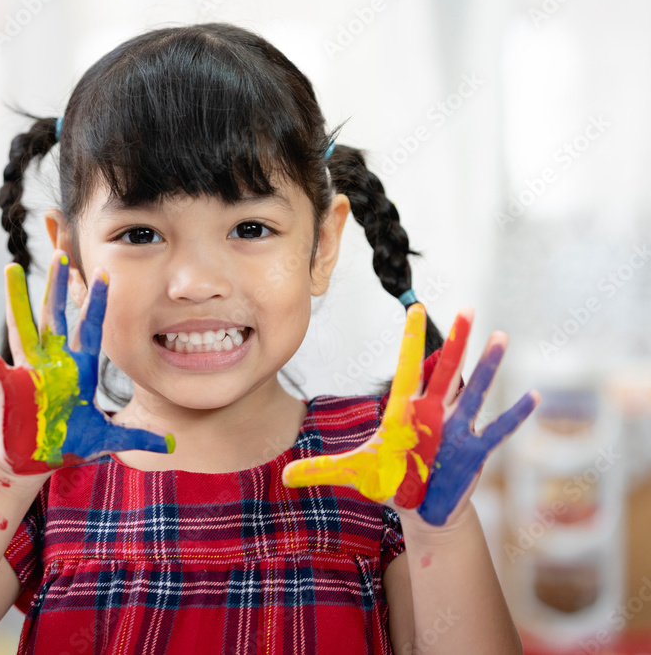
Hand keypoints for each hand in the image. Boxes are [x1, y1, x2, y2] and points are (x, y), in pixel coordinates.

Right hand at [0, 251, 173, 474]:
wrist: (35, 461)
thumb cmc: (68, 443)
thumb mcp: (105, 438)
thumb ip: (137, 436)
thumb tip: (172, 442)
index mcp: (79, 369)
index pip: (91, 328)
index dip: (98, 302)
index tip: (107, 273)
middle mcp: (54, 362)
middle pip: (57, 316)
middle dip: (59, 285)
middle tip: (61, 252)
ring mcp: (29, 370)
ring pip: (24, 326)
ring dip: (17, 298)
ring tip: (11, 267)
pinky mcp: (8, 385)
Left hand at [281, 304, 539, 528]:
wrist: (420, 508)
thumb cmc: (390, 482)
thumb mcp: (353, 474)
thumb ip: (319, 470)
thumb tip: (282, 475)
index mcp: (404, 412)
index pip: (408, 369)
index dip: (412, 342)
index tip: (416, 309)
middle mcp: (433, 413)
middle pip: (446, 371)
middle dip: (456, 341)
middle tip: (467, 308)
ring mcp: (457, 429)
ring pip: (475, 392)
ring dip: (488, 367)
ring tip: (502, 338)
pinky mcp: (475, 452)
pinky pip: (498, 430)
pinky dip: (514, 415)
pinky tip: (533, 396)